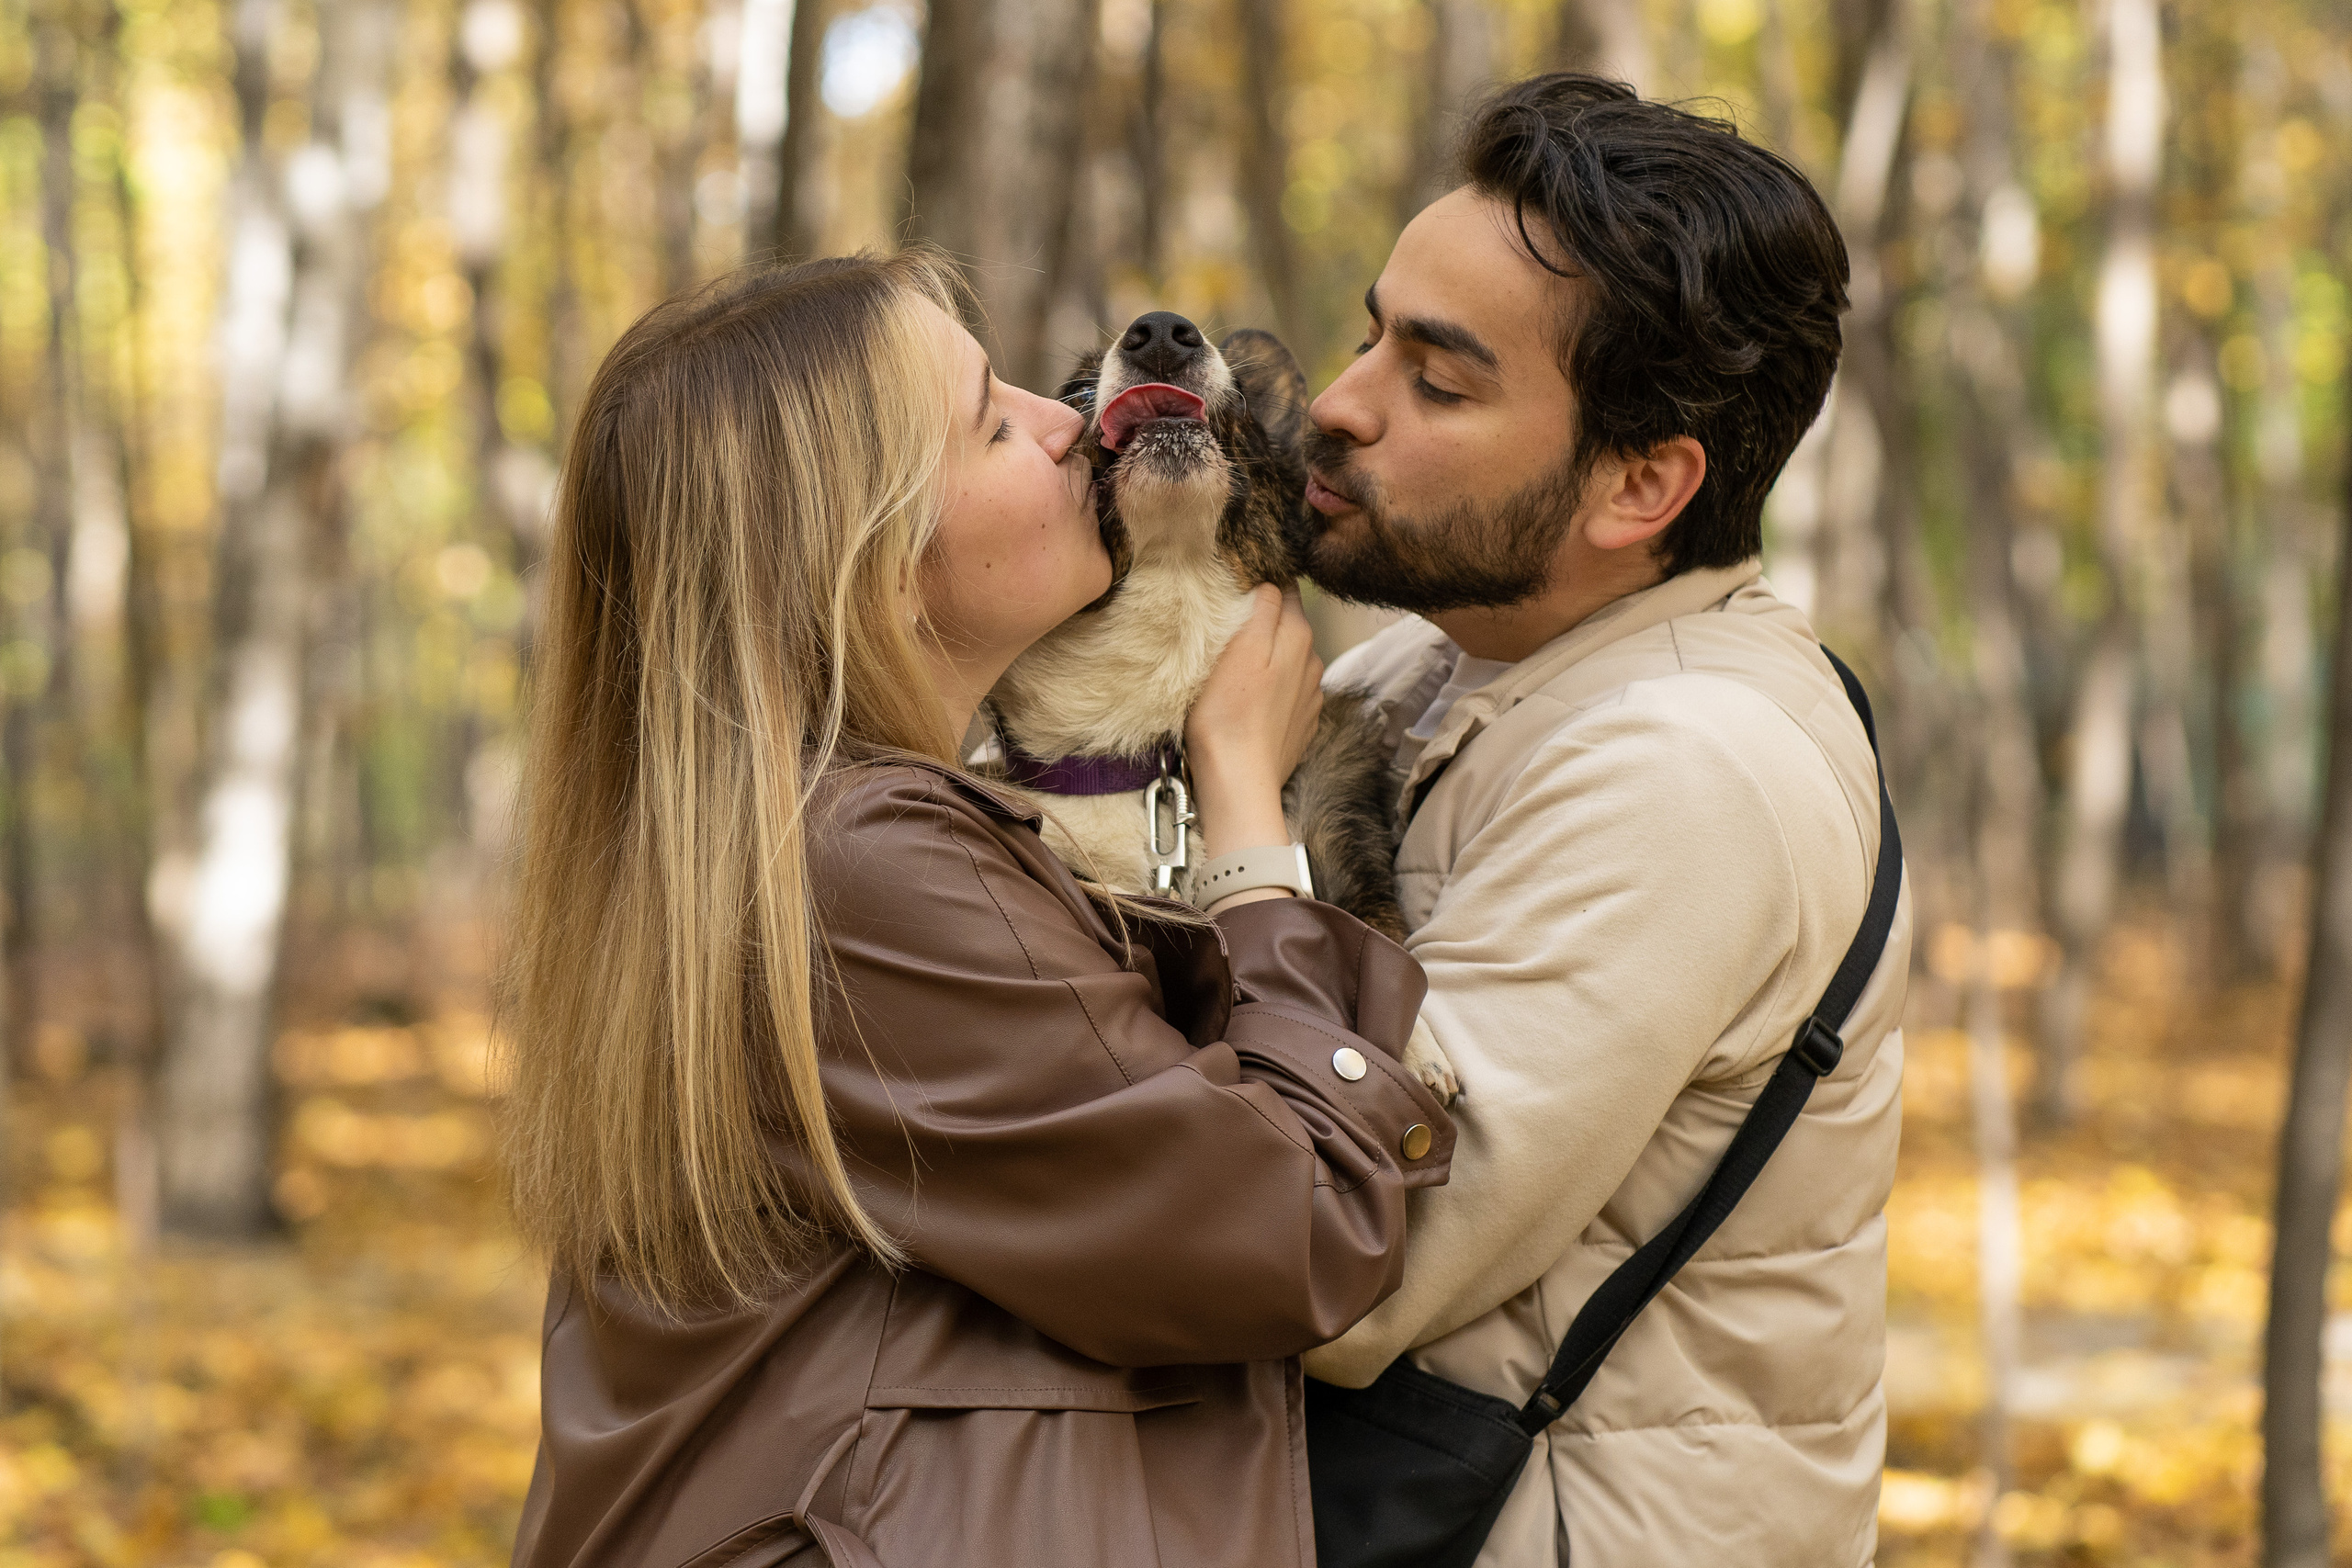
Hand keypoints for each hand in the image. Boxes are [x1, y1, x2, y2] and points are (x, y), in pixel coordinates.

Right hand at [1186, 585, 1322, 870]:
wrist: (1239, 782)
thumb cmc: (1227, 715)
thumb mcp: (1238, 648)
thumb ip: (1262, 609)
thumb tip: (1272, 582)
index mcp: (1298, 636)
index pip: (1285, 590)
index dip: (1260, 584)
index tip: (1233, 589)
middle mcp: (1313, 661)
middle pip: (1288, 624)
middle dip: (1263, 621)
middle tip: (1226, 628)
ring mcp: (1311, 696)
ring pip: (1288, 658)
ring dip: (1268, 656)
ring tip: (1235, 668)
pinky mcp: (1301, 723)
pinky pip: (1287, 691)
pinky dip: (1271, 688)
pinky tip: (1249, 701)